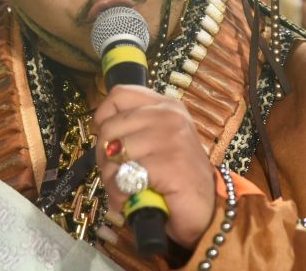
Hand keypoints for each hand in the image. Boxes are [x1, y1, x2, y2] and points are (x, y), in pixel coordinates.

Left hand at [93, 85, 215, 248]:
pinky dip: (122, 192)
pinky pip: (125, 174)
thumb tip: (98, 128)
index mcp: (166, 105)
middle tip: (119, 174)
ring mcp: (171, 136)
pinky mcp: (170, 161)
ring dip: (112, 177)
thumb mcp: (156, 142)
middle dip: (105, 156)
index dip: (104, 117)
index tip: (107, 138)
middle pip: (110, 126)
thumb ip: (133, 129)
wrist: (207, 211)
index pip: (120, 95)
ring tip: (128, 188)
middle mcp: (169, 114)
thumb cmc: (176, 178)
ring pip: (114, 151)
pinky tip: (135, 197)